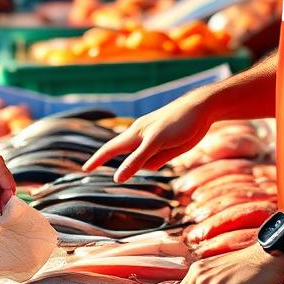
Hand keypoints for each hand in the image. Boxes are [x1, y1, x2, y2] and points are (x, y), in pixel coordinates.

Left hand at [82, 85, 218, 181]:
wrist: (200, 107)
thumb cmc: (183, 127)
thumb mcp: (168, 147)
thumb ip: (155, 157)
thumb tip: (144, 168)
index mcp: (139, 132)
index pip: (114, 145)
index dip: (101, 156)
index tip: (87, 166)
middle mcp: (138, 130)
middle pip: (114, 146)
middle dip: (98, 158)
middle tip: (84, 169)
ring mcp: (146, 133)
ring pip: (137, 157)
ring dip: (157, 160)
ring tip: (177, 142)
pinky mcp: (156, 137)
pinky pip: (139, 155)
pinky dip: (128, 166)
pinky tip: (120, 176)